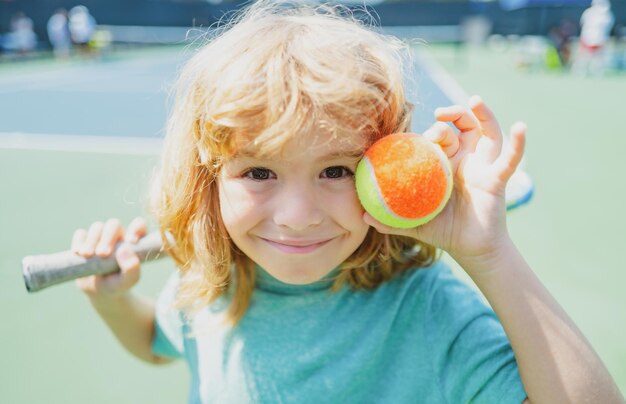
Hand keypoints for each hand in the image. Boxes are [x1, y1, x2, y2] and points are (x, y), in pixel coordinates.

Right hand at [73, 217, 146, 298]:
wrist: (99, 293)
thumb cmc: (118, 285)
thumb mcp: (128, 282)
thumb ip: (132, 269)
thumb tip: (125, 251)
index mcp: (133, 242)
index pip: (139, 225)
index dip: (136, 228)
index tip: (131, 242)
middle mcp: (118, 236)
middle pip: (114, 224)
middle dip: (108, 237)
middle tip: (103, 254)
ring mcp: (100, 238)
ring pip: (97, 227)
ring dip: (92, 239)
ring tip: (88, 255)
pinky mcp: (84, 241)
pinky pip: (81, 234)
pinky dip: (79, 241)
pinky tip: (78, 253)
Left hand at [364, 96, 525, 267]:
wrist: (471, 249)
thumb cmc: (444, 231)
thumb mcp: (414, 223)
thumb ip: (391, 220)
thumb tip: (363, 219)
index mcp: (444, 164)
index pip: (438, 136)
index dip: (431, 129)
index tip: (421, 129)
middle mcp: (465, 159)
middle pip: (462, 126)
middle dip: (452, 116)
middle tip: (440, 115)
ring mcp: (482, 166)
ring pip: (486, 131)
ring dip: (483, 113)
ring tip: (474, 100)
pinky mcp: (497, 178)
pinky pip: (510, 158)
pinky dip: (518, 143)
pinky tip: (522, 126)